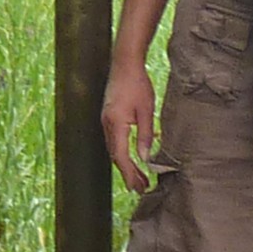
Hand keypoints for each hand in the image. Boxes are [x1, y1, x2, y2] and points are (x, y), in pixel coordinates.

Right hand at [101, 55, 159, 193]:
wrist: (124, 63)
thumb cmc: (137, 84)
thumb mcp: (146, 111)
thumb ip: (145, 135)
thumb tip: (146, 158)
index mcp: (115, 124)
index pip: (121, 156)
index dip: (130, 173)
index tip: (139, 187)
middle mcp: (106, 124)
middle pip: (116, 155)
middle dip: (128, 173)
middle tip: (141, 188)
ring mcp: (106, 119)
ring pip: (114, 149)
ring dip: (126, 164)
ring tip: (140, 176)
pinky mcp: (109, 115)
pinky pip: (115, 139)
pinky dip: (124, 151)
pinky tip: (136, 154)